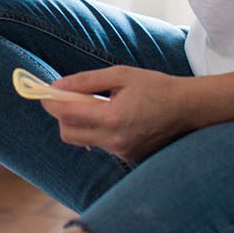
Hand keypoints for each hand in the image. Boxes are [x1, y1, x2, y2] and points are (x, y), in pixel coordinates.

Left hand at [43, 64, 191, 162]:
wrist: (189, 109)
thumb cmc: (156, 87)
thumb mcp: (120, 75)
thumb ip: (86, 81)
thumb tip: (57, 86)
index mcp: (112, 117)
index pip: (67, 115)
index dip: (50, 103)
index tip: (43, 92)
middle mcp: (115, 140)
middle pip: (68, 134)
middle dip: (62, 116)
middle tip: (68, 97)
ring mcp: (122, 152)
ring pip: (84, 140)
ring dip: (80, 123)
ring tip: (97, 104)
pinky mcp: (128, 157)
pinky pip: (101, 144)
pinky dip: (97, 130)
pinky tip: (114, 116)